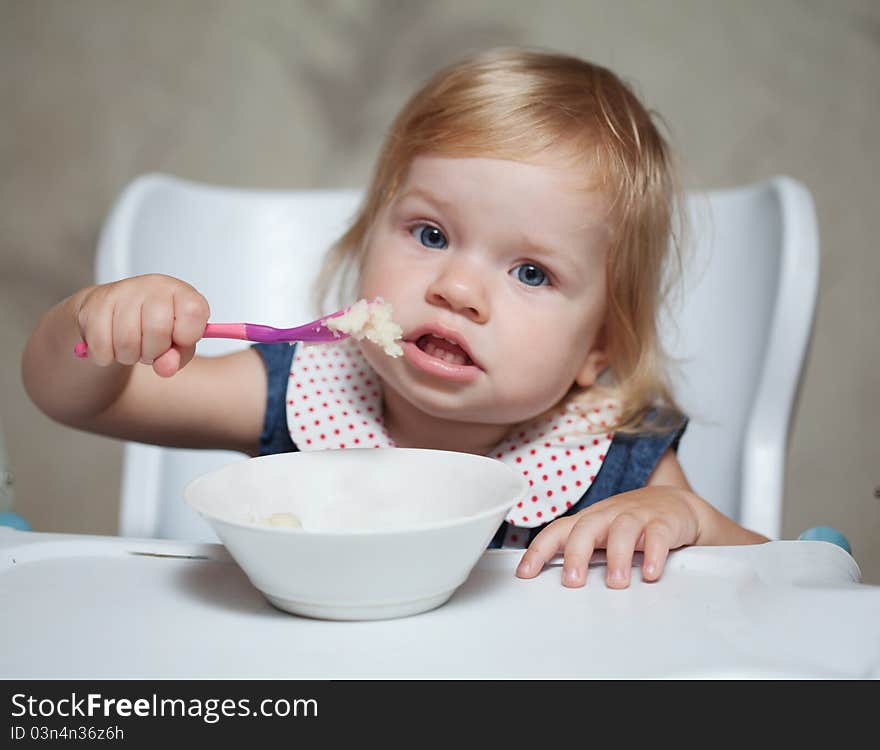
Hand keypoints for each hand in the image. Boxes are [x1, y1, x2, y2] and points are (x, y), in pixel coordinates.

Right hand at [72, 274, 209, 377]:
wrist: (112, 312)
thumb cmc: (153, 328)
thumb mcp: (176, 344)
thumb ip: (178, 357)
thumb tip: (165, 367)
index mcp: (181, 292)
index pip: (193, 312)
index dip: (187, 336)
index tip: (179, 340)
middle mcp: (153, 286)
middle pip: (158, 330)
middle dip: (154, 351)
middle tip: (150, 348)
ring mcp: (122, 291)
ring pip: (127, 342)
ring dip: (129, 356)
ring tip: (131, 346)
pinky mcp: (94, 304)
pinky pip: (101, 347)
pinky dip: (106, 356)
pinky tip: (111, 345)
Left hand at [515, 485, 702, 588]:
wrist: (675, 504)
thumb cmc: (631, 523)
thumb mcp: (601, 534)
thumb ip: (581, 552)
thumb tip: (550, 580)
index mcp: (589, 520)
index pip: (557, 531)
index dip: (539, 550)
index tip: (525, 573)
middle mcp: (609, 515)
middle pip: (587, 528)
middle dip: (577, 554)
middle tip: (573, 581)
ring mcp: (637, 516)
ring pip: (622, 530)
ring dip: (617, 557)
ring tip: (616, 582)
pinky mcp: (664, 522)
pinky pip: (658, 535)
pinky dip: (654, 553)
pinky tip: (650, 573)